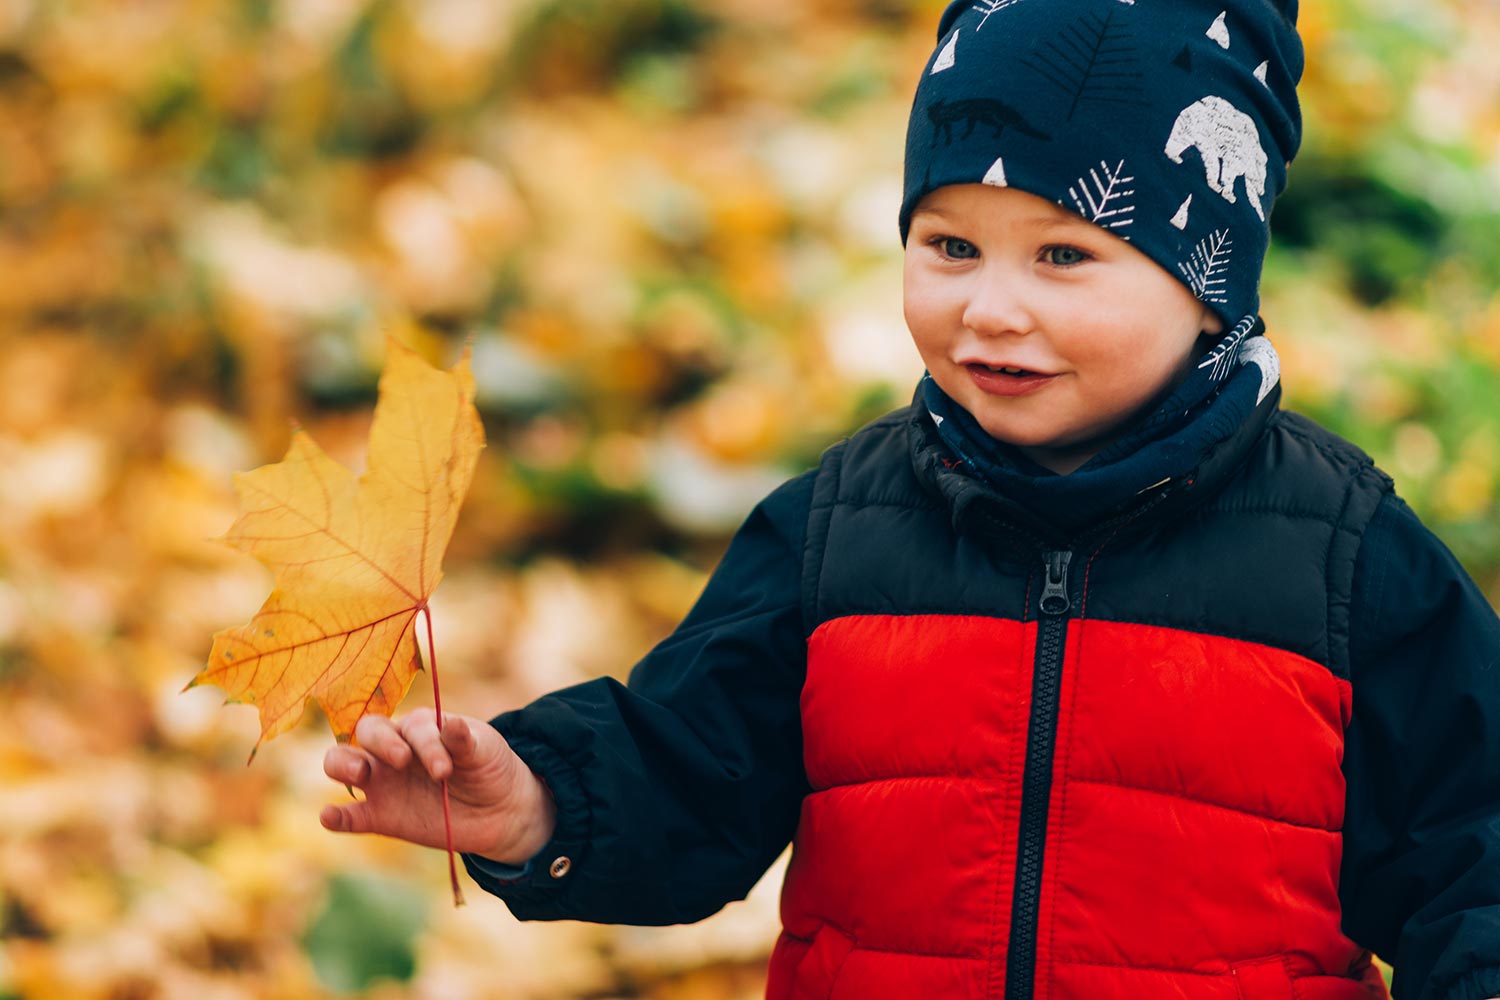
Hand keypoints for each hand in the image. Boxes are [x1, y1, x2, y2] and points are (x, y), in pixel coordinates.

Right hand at [320, 709, 556, 865]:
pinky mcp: (379, 816)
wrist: (498, 809)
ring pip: (342, 762)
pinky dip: (335, 816)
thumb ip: (465, 740)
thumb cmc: (488, 766)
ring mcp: (382, 782)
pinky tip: (330, 817)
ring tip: (361, 776)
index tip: (445, 770)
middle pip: (365, 732)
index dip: (425, 745)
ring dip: (343, 764)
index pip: (409, 727)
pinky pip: (349, 815)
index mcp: (420, 727)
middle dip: (379, 742)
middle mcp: (393, 749)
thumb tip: (453, 724)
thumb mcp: (485, 750)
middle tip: (403, 761)